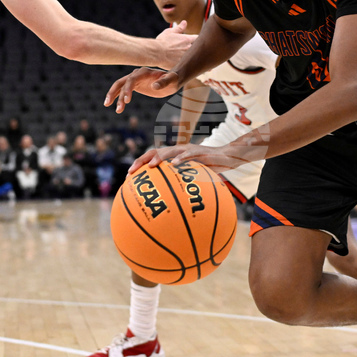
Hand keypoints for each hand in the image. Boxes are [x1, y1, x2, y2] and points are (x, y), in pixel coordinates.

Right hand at [105, 68, 182, 112]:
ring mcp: (134, 80)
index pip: (132, 79)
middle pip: (121, 82)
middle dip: (114, 93)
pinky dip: (119, 99)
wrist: (172, 79)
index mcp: (144, 72)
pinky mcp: (135, 86)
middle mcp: (137, 74)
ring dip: (115, 98)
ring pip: (120, 88)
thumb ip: (164, 82)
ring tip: (117, 111)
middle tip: (108, 104)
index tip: (127, 101)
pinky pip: (124, 92)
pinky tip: (118, 109)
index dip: (128, 89)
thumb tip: (155, 86)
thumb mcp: (172, 81)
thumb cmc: (173, 79)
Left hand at [128, 143, 260, 174]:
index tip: (129, 176)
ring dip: (158, 158)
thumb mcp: (195, 179)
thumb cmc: (211, 169)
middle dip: (142, 161)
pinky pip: (188, 155)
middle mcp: (178, 151)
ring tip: (150, 166)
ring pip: (169, 151)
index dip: (140, 164)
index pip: (152, 157)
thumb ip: (183, 186)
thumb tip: (171, 206)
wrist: (228, 157)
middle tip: (131, 172)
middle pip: (155, 152)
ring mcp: (188, 150)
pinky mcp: (199, 151)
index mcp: (174, 156)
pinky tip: (173, 166)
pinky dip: (180, 160)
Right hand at [154, 21, 195, 69]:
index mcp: (187, 39)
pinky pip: (187, 65)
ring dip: (190, 56)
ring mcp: (186, 57)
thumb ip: (179, 28)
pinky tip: (182, 64)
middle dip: (195, 48)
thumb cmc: (162, 41)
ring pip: (193, 57)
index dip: (196, 39)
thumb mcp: (170, 32)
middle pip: (197, 48)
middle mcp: (189, 48)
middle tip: (189, 49)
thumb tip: (185, 22)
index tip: (193, 40)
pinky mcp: (183, 65)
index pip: (198, 38)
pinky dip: (186, 64)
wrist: (156, 53)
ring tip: (185, 57)